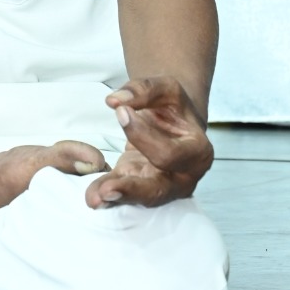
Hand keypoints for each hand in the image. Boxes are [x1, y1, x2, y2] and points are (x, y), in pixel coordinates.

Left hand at [84, 76, 212, 209]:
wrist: (175, 121)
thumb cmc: (175, 107)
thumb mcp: (166, 89)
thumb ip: (143, 90)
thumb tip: (115, 101)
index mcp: (197, 152)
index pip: (169, 154)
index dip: (143, 136)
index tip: (121, 112)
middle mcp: (183, 177)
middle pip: (159, 189)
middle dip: (132, 189)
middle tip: (107, 189)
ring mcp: (163, 186)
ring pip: (141, 197)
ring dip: (117, 198)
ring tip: (94, 199)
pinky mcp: (140, 185)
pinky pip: (125, 193)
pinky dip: (108, 195)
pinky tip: (92, 197)